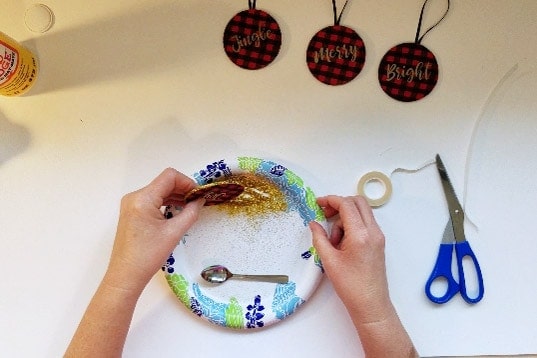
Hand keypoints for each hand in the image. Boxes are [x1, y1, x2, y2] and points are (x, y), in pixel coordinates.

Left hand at [105, 168, 203, 292]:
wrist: (126, 275)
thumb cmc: (148, 255)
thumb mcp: (174, 233)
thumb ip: (190, 213)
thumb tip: (200, 200)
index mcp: (143, 198)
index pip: (169, 176)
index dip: (187, 182)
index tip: (199, 195)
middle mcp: (134, 197)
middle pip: (164, 183)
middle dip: (183, 189)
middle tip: (198, 202)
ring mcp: (131, 205)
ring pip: (159, 192)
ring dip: (175, 197)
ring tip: (190, 208)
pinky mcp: (132, 213)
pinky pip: (152, 201)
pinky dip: (166, 203)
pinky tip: (177, 212)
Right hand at [309, 195, 390, 323]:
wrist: (370, 304)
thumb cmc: (351, 286)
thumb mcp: (329, 261)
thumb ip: (319, 238)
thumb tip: (314, 224)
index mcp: (360, 234)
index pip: (346, 205)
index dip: (330, 200)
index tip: (318, 203)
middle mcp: (373, 232)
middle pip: (358, 202)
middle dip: (339, 204)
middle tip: (325, 215)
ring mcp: (378, 236)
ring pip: (362, 212)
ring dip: (345, 217)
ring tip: (334, 240)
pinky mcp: (378, 243)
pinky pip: (365, 223)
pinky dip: (352, 225)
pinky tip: (342, 242)